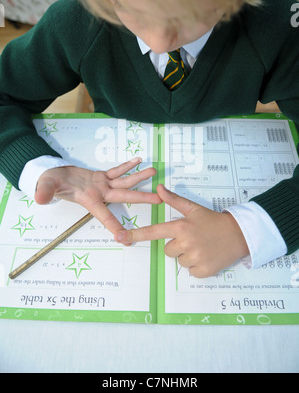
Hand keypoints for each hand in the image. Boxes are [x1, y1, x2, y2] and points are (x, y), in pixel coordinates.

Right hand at [35, 158, 160, 234]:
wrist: (51, 176)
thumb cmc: (48, 183)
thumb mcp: (46, 186)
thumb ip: (45, 192)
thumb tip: (39, 198)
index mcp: (89, 200)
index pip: (104, 216)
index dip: (115, 227)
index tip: (127, 240)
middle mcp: (100, 194)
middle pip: (124, 196)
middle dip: (142, 198)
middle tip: (159, 199)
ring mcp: (102, 185)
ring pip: (124, 181)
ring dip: (139, 177)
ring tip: (153, 171)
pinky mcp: (100, 176)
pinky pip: (116, 171)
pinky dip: (126, 166)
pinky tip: (138, 161)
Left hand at [115, 184, 248, 277]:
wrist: (238, 234)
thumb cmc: (213, 220)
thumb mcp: (194, 208)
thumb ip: (174, 199)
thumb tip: (159, 188)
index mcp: (181, 227)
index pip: (153, 231)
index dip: (135, 234)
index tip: (120, 237)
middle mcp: (185, 243)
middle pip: (167, 250)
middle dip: (177, 246)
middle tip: (193, 239)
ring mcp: (195, 258)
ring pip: (179, 261)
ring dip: (188, 256)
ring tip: (202, 246)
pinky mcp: (204, 271)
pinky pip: (191, 272)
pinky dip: (198, 266)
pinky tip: (207, 256)